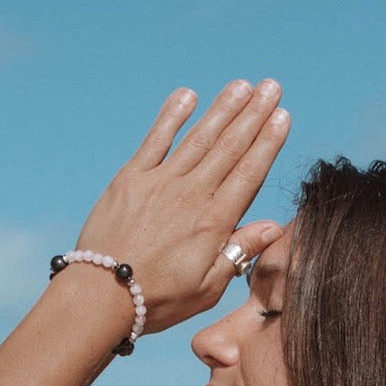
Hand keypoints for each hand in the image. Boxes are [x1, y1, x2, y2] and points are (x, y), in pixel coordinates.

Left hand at [74, 78, 289, 333]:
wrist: (101, 296)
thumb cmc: (158, 299)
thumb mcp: (209, 287)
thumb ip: (240, 252)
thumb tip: (274, 226)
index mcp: (215, 222)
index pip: (249, 173)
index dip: (268, 142)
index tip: (283, 116)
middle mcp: (192, 195)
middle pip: (230, 147)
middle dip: (254, 115)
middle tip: (272, 87)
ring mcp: (160, 183)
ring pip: (200, 137)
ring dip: (223, 109)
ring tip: (243, 86)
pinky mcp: (131, 179)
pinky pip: (155, 140)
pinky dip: (172, 116)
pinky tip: (188, 95)